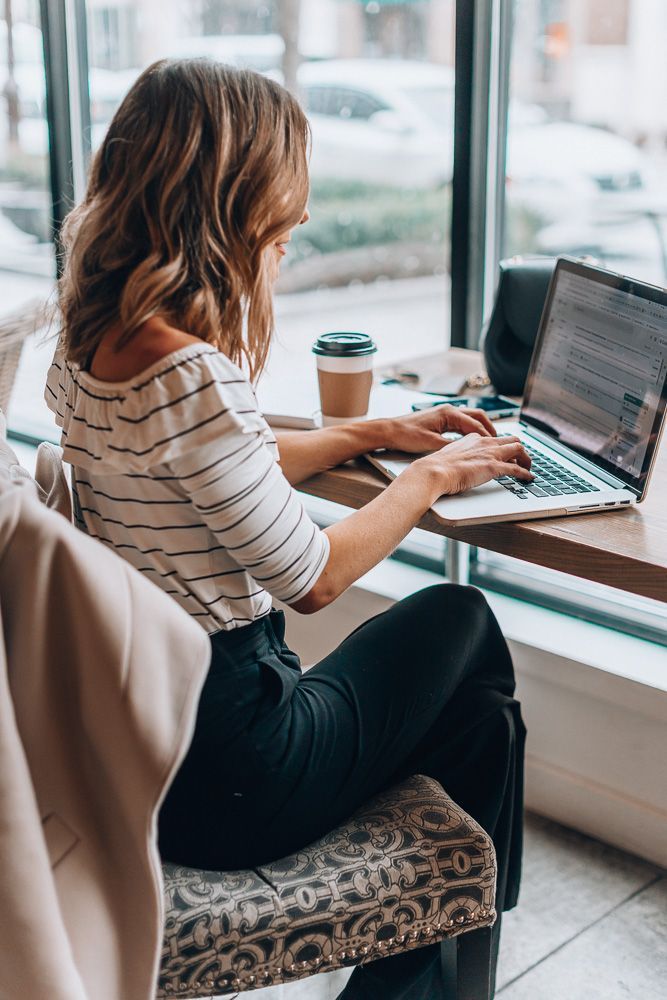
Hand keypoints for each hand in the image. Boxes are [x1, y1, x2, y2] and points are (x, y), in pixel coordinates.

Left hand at [382, 404, 496, 453]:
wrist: (389, 430)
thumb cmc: (407, 434)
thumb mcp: (431, 443)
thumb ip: (451, 446)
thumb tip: (467, 451)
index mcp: (449, 414)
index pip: (476, 424)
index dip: (488, 436)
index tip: (497, 445)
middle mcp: (449, 410)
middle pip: (478, 416)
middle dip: (490, 428)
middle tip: (499, 441)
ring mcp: (444, 414)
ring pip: (470, 419)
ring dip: (481, 428)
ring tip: (490, 441)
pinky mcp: (440, 419)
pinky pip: (461, 423)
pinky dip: (470, 430)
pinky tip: (472, 440)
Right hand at [413, 433, 532, 497]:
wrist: (434, 471)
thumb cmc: (437, 466)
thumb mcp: (450, 455)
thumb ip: (460, 456)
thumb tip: (462, 464)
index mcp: (474, 438)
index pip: (495, 439)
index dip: (502, 447)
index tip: (504, 455)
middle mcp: (485, 443)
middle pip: (512, 439)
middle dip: (519, 449)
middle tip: (521, 460)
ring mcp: (491, 454)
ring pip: (519, 448)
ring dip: (526, 458)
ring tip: (528, 468)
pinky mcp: (494, 467)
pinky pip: (517, 469)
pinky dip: (525, 473)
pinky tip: (528, 478)